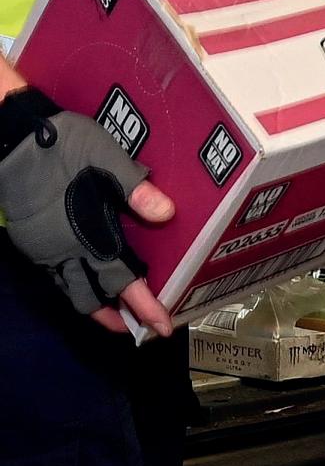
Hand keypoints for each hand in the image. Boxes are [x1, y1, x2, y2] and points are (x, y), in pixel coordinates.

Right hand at [0, 90, 176, 336]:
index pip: (122, 283)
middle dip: (116, 316)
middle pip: (91, 299)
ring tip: (113, 312)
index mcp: (87, 236)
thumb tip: (167, 213)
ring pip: (69, 290)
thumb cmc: (59, 145)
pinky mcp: (28, 240)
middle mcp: (63, 251)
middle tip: (138, 326)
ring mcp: (42, 248)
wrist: (7, 137)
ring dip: (93, 305)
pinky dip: (73, 286)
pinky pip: (54, 275)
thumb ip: (134, 188)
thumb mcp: (103, 158)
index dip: (144, 307)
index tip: (162, 328)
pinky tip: (84, 277)